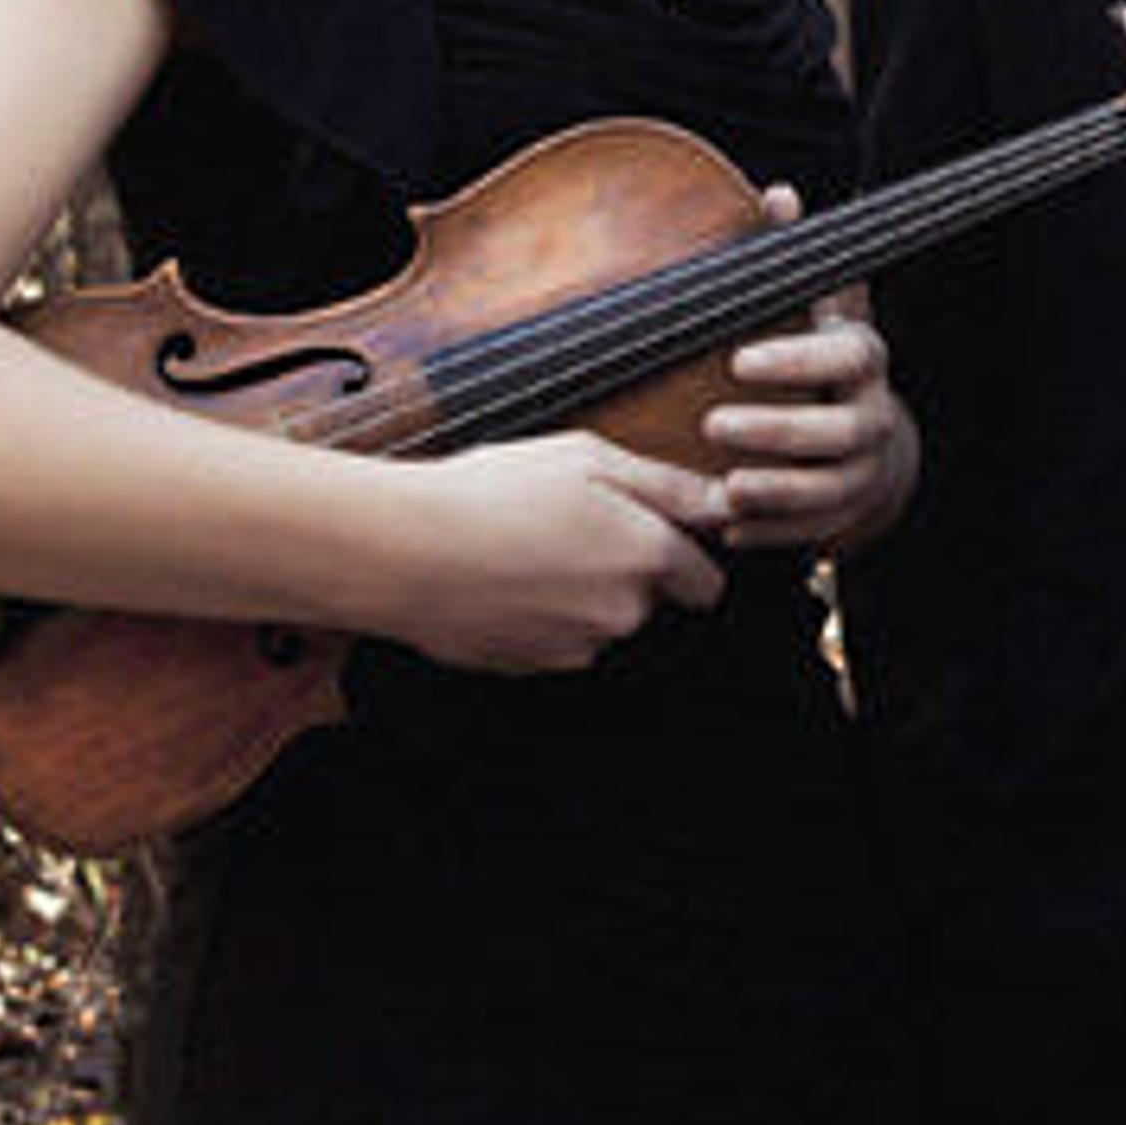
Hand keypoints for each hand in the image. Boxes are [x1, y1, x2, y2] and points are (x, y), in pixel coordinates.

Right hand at [388, 432, 727, 671]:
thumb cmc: (491, 492)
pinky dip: (538, 617)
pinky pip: (554, 640)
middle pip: (649, 599)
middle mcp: (623, 611)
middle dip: (625, 570)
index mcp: (647, 555)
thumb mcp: (588, 457)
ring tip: (524, 549)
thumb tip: (724, 503)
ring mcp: (576, 646)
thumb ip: (669, 485)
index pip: (706, 581)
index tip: (657, 536)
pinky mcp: (530, 667)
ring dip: (579, 593)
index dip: (685, 556)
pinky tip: (502, 581)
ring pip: (600, 621)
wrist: (401, 551)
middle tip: (568, 526)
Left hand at [703, 187, 921, 554]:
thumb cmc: (820, 357)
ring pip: (826, 490)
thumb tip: (779, 194)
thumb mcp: (813, 303)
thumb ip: (788, 255)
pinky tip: (726, 529)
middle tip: (712, 425)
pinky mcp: (842, 514)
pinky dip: (769, 533)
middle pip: (836, 432)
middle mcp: (869, 416)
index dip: (795, 361)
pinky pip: (810, 531)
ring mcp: (860, 471)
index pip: (843, 358)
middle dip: (776, 431)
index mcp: (861, 360)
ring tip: (722, 490)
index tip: (738, 361)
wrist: (867, 437)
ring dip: (775, 491)